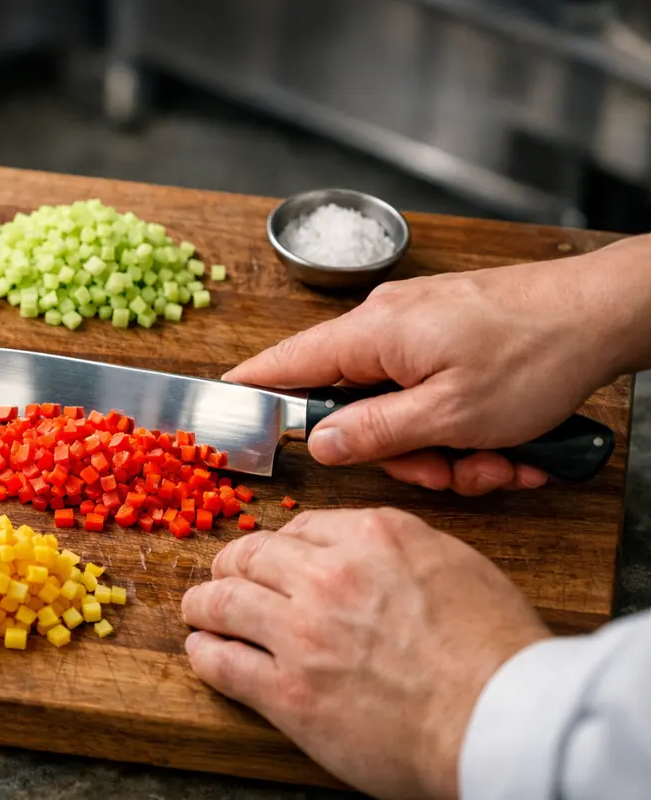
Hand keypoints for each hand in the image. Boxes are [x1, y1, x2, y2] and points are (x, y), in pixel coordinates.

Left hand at [181, 509, 550, 798]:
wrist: (504, 721)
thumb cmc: (497, 651)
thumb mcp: (455, 565)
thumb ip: (398, 550)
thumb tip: (364, 551)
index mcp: (373, 537)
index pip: (299, 527)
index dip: (278, 545)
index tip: (271, 558)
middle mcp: (328, 576)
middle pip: (250, 556)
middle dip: (231, 566)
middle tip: (223, 577)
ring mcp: (302, 634)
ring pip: (222, 601)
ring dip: (203, 604)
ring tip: (199, 610)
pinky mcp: (288, 692)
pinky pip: (223, 662)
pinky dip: (205, 653)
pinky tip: (203, 652)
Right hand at [226, 237, 650, 493]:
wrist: (603, 314)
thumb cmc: (532, 355)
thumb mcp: (449, 415)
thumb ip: (374, 434)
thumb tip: (319, 444)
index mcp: (372, 335)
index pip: (285, 363)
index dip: (251, 390)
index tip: (218, 410)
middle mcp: (387, 326)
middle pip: (355, 407)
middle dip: (402, 453)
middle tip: (447, 472)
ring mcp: (420, 330)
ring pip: (401, 410)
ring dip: (444, 448)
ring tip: (495, 461)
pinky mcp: (449, 337)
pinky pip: (434, 395)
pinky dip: (464, 428)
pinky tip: (507, 445)